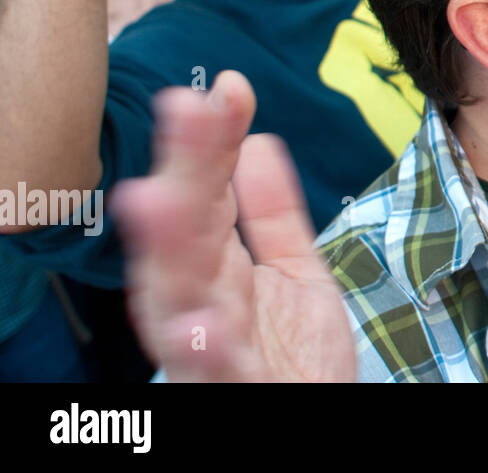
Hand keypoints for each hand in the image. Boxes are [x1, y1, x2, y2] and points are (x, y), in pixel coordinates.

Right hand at [114, 71, 355, 381]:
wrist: (310, 421)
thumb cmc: (294, 360)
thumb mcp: (294, 275)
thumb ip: (273, 214)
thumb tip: (256, 138)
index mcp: (215, 270)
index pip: (209, 193)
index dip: (214, 141)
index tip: (229, 88)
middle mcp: (200, 305)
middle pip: (183, 232)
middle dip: (181, 171)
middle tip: (183, 106)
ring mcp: (210, 351)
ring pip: (177, 298)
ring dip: (166, 248)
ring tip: (154, 196)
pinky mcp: (229, 391)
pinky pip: (212, 373)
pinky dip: (201, 351)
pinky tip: (197, 324)